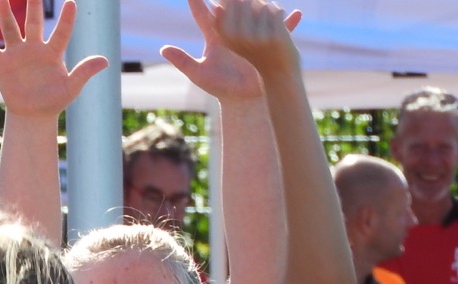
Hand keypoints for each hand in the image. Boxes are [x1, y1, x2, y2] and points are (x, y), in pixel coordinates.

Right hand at [0, 0, 106, 118]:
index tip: (71, 2)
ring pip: (10, 28)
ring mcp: (17, 54)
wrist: (33, 115)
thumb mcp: (71, 88)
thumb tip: (105, 61)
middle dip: (33, 3)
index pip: (62, 32)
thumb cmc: (54, 100)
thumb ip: (84, 72)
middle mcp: (34, 47)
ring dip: (4, 12)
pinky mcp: (2, 64)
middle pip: (33, 20)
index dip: (67, 19)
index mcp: (52, 52)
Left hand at [161, 0, 300, 101]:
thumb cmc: (220, 88)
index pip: (205, 14)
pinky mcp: (266, 43)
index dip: (199, 1)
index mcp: (215, 36)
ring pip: (253, 12)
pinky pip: (278, 30)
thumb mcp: (199, 74)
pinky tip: (295, 13)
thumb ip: (182, 60)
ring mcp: (250, 35)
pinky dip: (287, 22)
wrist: (242, 99)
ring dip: (256, 2)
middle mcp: (232, 31)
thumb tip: (163, 48)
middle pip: (230, 7)